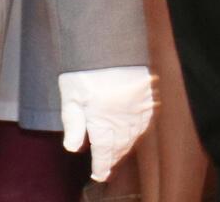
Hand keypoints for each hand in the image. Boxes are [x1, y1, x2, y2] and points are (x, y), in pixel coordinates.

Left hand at [59, 66, 156, 180]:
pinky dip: (138, 131)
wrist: (111, 45)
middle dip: (113, 157)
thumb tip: (72, 147)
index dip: (101, 165)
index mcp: (103, 122)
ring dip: (125, 147)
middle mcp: (123, 120)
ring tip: (118, 152)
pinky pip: (145, 122)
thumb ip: (73, 122)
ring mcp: (138, 110)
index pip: (103, 152)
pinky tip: (134, 132)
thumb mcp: (71, 95)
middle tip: (107, 165)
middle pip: (120, 146)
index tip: (99, 174)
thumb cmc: (85, 69)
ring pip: (133, 136)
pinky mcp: (148, 98)